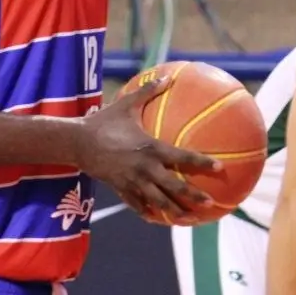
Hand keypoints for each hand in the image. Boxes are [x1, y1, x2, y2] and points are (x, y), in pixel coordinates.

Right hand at [74, 76, 220, 219]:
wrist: (76, 142)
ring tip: (189, 219)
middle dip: (193, 196)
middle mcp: (145, 168)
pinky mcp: (121, 189)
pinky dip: (149, 213)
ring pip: (158, 201)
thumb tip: (166, 76)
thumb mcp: (126, 104)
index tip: (219, 167)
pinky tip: (158, 219)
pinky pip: (137, 205)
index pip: (182, 158)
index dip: (201, 163)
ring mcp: (132, 182)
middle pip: (174, 187)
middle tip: (210, 202)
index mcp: (150, 148)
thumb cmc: (102, 122)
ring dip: (175, 211)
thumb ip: (147, 91)